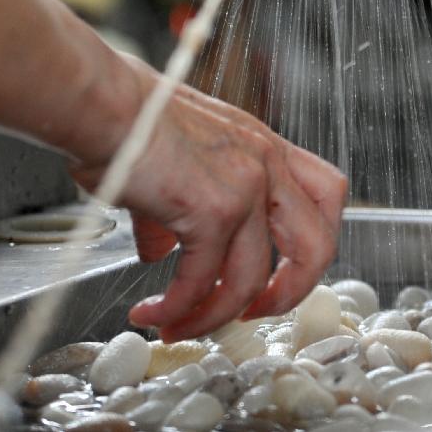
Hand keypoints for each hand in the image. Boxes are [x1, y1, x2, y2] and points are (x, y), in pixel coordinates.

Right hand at [70, 56, 346, 341]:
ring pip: (250, 280)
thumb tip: (162, 250)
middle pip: (318, 243)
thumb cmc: (130, 120)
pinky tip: (152, 312)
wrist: (105, 105)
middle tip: (253, 314)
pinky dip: (177, 308)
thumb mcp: (178, 158)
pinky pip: (202, 282)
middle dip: (291, 293)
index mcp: (264, 146)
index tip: (283, 270)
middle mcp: (265, 163)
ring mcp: (244, 186)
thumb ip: (183, 207)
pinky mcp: (211, 209)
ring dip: (212, 316)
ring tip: (177, 326)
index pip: (326, 192)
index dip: (315, 239)